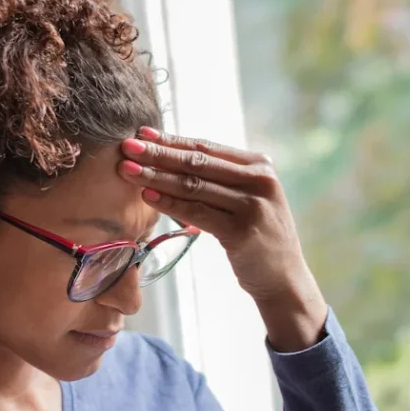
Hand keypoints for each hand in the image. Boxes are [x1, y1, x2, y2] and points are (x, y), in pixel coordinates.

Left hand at [119, 127, 327, 350]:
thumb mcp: (245, 198)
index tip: (141, 133)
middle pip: (197, 162)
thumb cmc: (257, 235)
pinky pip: (197, 212)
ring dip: (156, 176)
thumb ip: (220, 178)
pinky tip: (148, 196)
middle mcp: (259, 180)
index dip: (172, 139)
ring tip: (127, 170)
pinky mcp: (242, 231)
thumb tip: (169, 159)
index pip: (206, 146)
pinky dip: (170, 203)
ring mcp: (252, 205)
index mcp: (259, 165)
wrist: (283, 277)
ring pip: (193, 186)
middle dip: (158, 153)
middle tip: (126, 146)